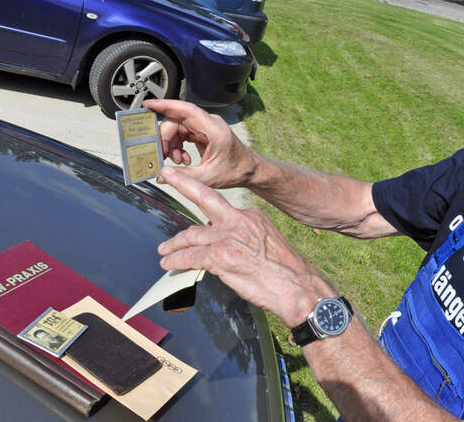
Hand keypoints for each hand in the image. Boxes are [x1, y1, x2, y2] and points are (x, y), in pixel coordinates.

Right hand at [143, 99, 254, 188]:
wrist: (249, 170)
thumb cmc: (236, 170)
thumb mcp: (209, 177)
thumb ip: (184, 176)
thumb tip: (162, 176)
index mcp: (214, 130)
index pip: (186, 110)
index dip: (166, 105)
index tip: (149, 104)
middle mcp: (209, 124)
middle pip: (177, 122)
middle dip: (165, 138)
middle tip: (163, 156)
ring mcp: (205, 127)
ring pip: (178, 128)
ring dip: (172, 144)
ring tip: (177, 161)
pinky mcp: (202, 133)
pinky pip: (183, 134)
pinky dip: (178, 146)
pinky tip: (182, 159)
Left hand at [156, 166, 333, 326]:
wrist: (298, 288)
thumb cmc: (286, 274)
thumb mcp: (267, 244)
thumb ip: (245, 239)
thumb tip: (226, 246)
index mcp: (253, 216)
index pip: (221, 208)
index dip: (205, 205)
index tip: (194, 192)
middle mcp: (240, 221)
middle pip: (205, 199)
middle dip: (184, 184)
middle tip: (170, 175)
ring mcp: (229, 237)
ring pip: (192, 234)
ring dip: (174, 243)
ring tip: (165, 250)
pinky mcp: (221, 256)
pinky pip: (190, 256)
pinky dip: (176, 260)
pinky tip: (169, 264)